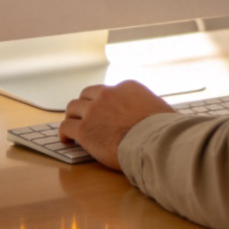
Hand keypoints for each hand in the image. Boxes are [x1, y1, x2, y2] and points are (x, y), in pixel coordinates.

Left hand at [60, 80, 174, 169]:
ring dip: (72, 116)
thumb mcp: (160, 109)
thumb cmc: (164, 130)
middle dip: (85, 104)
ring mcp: (94, 111)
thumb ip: (151, 108)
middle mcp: (108, 94)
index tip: (105, 111)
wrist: (155, 142)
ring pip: (73, 107)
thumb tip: (157, 117)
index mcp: (127, 87)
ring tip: (72, 127)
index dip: (105, 102)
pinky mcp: (83, 130)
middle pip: (87, 94)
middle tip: (84, 116)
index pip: (109, 90)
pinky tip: (66, 140)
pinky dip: (64, 133)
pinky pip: (66, 127)